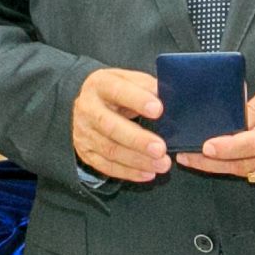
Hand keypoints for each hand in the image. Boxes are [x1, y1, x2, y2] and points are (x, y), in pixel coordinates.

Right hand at [71, 67, 168, 183]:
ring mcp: (83, 132)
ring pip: (110, 150)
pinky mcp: (85, 152)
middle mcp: (87, 108)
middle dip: (138, 140)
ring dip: (138, 160)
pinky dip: (129, 172)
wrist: (91, 105)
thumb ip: (148, 87)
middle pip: (110, 126)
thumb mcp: (131, 81)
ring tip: (161, 164)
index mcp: (99, 84)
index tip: (158, 109)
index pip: (117, 91)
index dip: (137, 100)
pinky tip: (148, 173)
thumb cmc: (119, 92)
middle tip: (161, 149)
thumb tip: (170, 97)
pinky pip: (106, 166)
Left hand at [182, 78, 254, 187]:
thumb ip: (254, 105)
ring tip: (193, 156)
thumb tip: (230, 116)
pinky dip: (238, 167)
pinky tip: (222, 160)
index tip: (207, 146)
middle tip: (185, 154)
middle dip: (210, 161)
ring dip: (219, 166)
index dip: (230, 146)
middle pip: (244, 162)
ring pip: (246, 172)